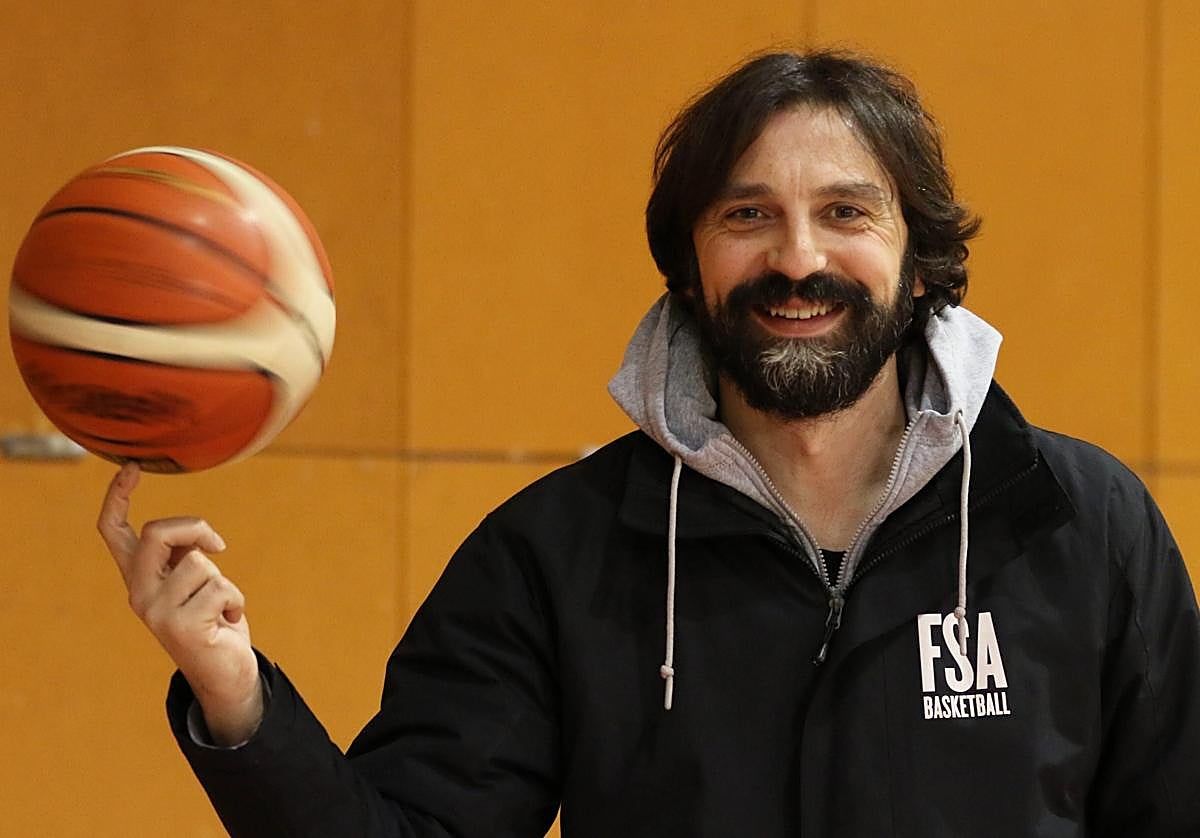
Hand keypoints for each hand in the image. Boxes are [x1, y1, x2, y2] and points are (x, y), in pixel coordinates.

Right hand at [98, 463, 263, 745]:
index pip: (113, 532)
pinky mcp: (180, 626)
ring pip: (200, 562)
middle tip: (219, 545)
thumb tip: (193, 534)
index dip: (117, 497)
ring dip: (224, 581)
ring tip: (222, 607)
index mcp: (139, 578)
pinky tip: (228, 622)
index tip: (131, 467)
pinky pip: (221, 587)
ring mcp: (156, 612)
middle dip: (195, 528)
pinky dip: (236, 601)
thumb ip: (184, 556)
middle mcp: (138, 594)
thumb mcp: (196, 581)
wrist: (226, 673)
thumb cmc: (214, 620)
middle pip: (157, 533)